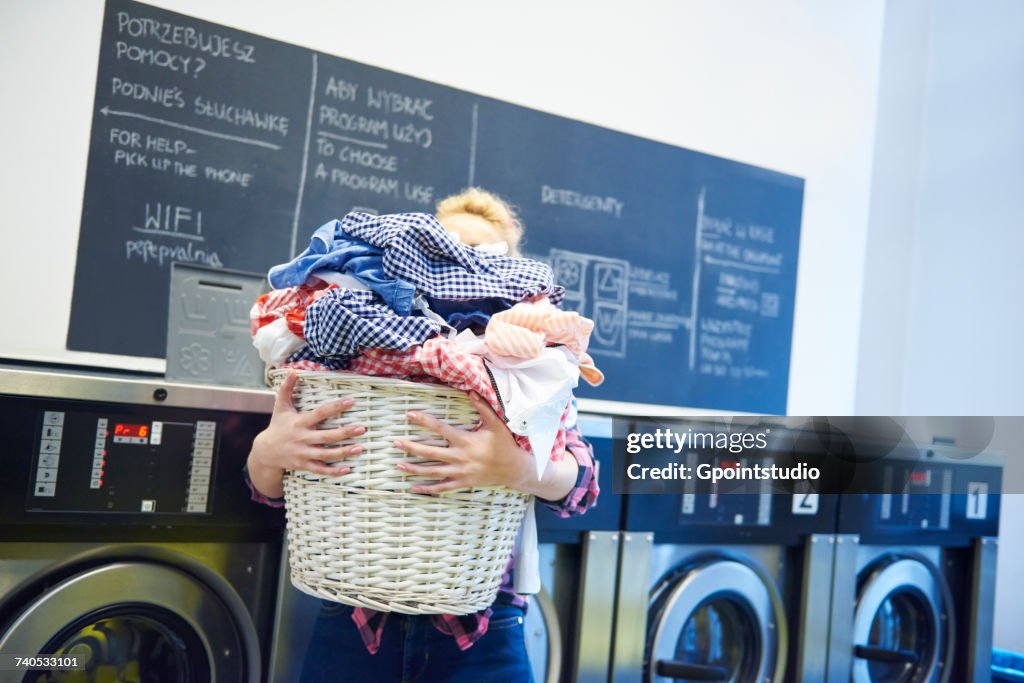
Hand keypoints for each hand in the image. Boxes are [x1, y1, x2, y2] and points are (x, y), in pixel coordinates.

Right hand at [249, 371, 364, 479]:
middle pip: (326, 436)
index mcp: (299, 422)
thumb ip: (287, 388)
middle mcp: (302, 438)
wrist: (265, 451)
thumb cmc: (277, 426)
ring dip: (343, 453)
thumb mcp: (280, 407)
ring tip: (360, 448)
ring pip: (326, 454)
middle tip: (362, 428)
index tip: (351, 401)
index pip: (320, 413)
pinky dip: (333, 472)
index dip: (335, 407)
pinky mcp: (303, 465)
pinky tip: (347, 470)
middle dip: (345, 433)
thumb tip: (293, 370)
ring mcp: (303, 453)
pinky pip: (320, 470)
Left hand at [393, 392, 532, 494]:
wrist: (513, 469)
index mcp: (465, 441)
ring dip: (414, 468)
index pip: (439, 428)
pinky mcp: (462, 483)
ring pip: (432, 471)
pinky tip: (413, 488)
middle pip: (430, 452)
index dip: (423, 420)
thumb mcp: (496, 424)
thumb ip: (483, 408)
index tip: (409, 414)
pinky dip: (427, 489)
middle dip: (411, 447)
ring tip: (398, 465)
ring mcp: (459, 472)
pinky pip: (441, 488)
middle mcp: (459, 457)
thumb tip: (470, 391)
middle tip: (396, 442)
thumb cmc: (504, 445)